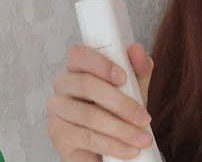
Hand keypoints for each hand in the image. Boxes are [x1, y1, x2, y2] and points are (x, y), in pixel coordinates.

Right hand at [46, 43, 155, 160]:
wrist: (105, 150)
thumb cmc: (116, 114)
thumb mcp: (132, 92)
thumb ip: (137, 71)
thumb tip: (138, 50)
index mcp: (77, 68)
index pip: (79, 55)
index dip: (100, 64)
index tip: (123, 78)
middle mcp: (62, 85)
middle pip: (86, 84)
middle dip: (120, 103)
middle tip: (144, 117)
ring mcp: (57, 109)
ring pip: (88, 114)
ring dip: (121, 129)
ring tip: (142, 139)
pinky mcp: (57, 133)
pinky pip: (86, 137)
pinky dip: (113, 145)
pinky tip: (129, 150)